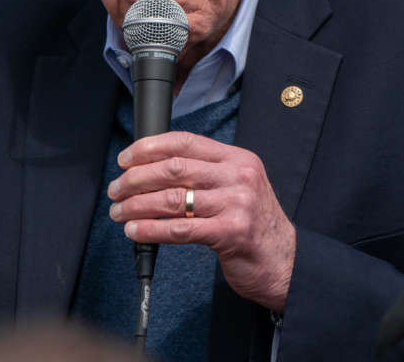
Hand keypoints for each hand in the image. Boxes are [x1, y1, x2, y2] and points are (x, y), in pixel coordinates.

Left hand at [108, 132, 296, 311]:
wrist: (285, 261)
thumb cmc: (255, 225)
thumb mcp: (238, 187)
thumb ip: (206, 174)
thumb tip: (154, 170)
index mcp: (238, 159)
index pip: (186, 142)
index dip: (150, 147)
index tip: (126, 158)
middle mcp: (239, 176)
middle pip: (175, 168)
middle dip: (137, 178)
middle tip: (117, 189)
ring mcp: (237, 203)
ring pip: (173, 198)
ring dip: (137, 205)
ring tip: (119, 211)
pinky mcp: (231, 232)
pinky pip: (180, 228)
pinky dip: (151, 229)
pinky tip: (135, 231)